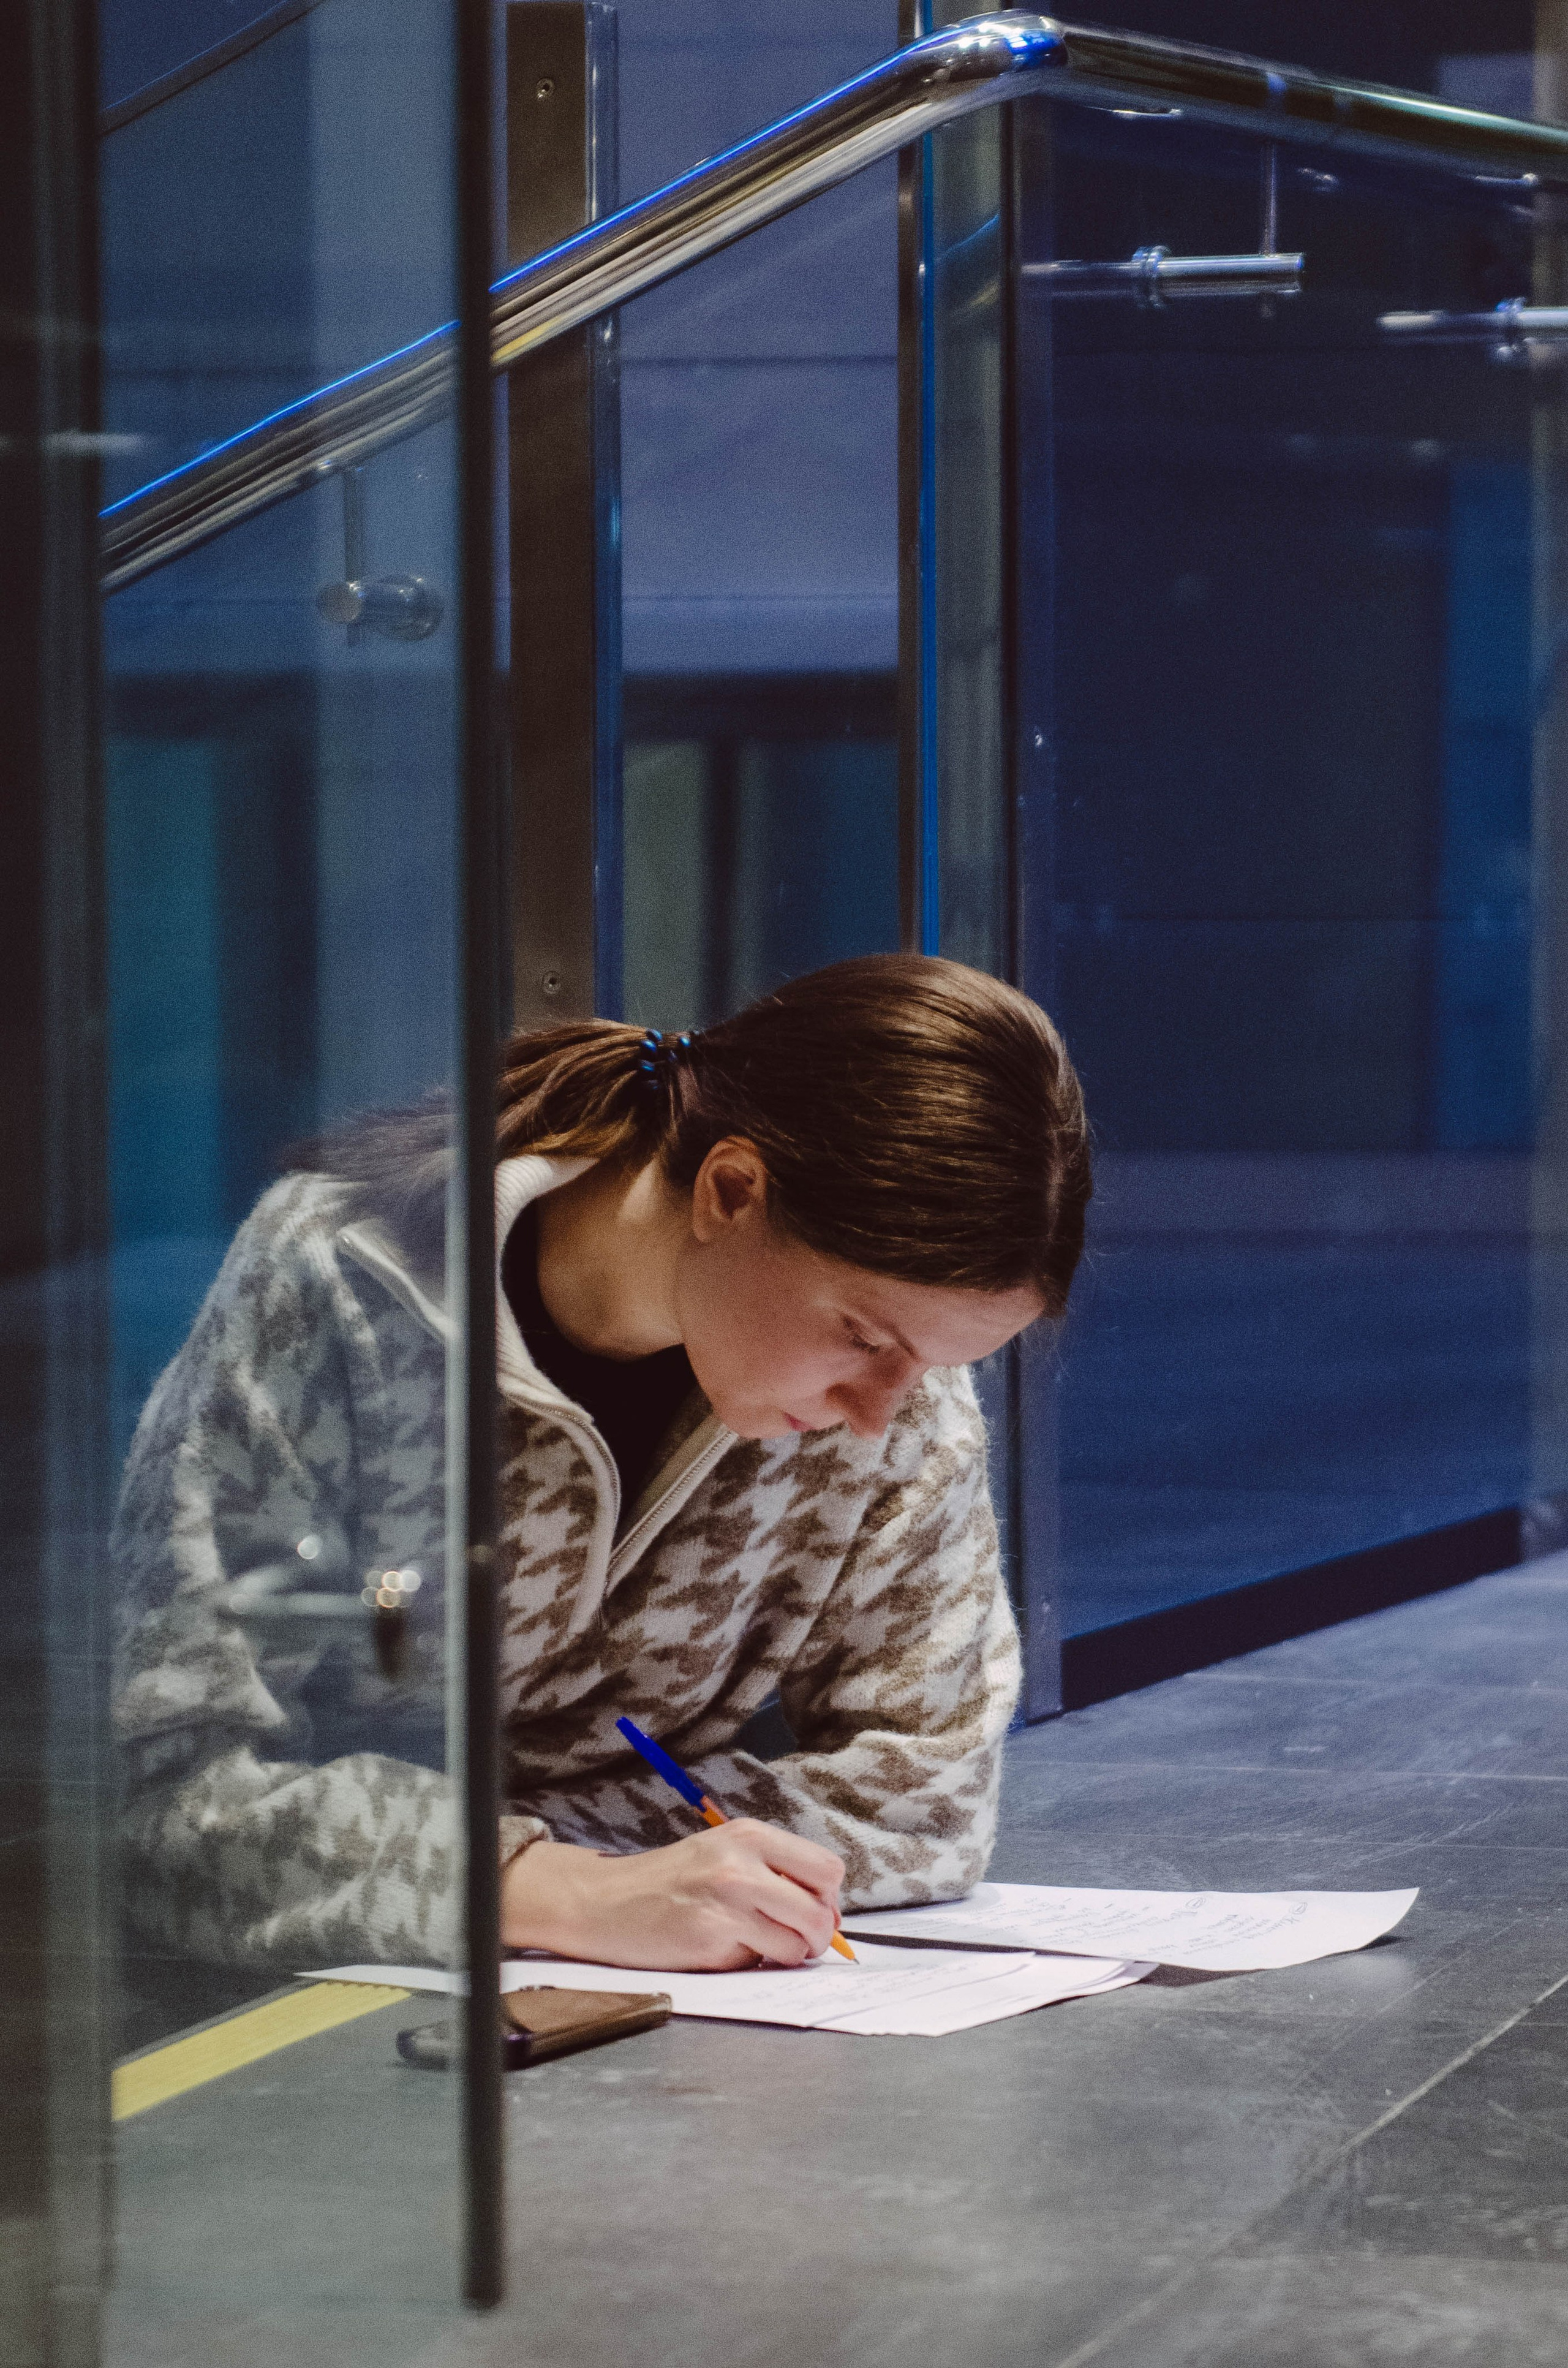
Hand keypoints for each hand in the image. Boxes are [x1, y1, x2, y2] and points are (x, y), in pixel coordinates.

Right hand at [501, 1821, 845, 1970]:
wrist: (603, 1901)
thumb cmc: (667, 1881)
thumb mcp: (722, 1854)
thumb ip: (772, 1872)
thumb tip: (827, 1915)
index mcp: (750, 1835)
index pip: (827, 1868)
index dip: (828, 1899)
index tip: (811, 1912)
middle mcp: (742, 1862)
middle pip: (822, 1909)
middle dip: (817, 1934)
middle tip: (796, 1941)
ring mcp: (727, 1900)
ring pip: (799, 1943)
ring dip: (786, 1955)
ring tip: (756, 1947)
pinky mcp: (711, 1938)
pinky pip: (760, 1963)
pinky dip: (751, 1965)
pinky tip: (724, 1950)